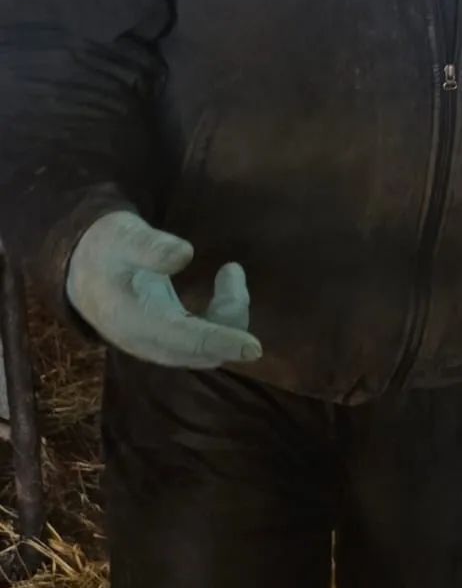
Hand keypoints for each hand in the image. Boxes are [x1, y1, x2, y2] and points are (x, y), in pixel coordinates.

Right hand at [66, 210, 262, 368]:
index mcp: (134, 322)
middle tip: (231, 270)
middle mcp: (147, 343)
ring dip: (228, 317)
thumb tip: (184, 254)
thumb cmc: (104, 249)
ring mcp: (157, 345)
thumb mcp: (122, 237)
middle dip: (230, 318)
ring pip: (206, 349)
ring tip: (230, 271)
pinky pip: (203, 341)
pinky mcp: (167, 339)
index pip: (187, 341)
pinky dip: (221, 320)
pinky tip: (224, 288)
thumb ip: (150, 246)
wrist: (81, 268)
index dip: (221, 342)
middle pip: (203, 351)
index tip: (255, 346)